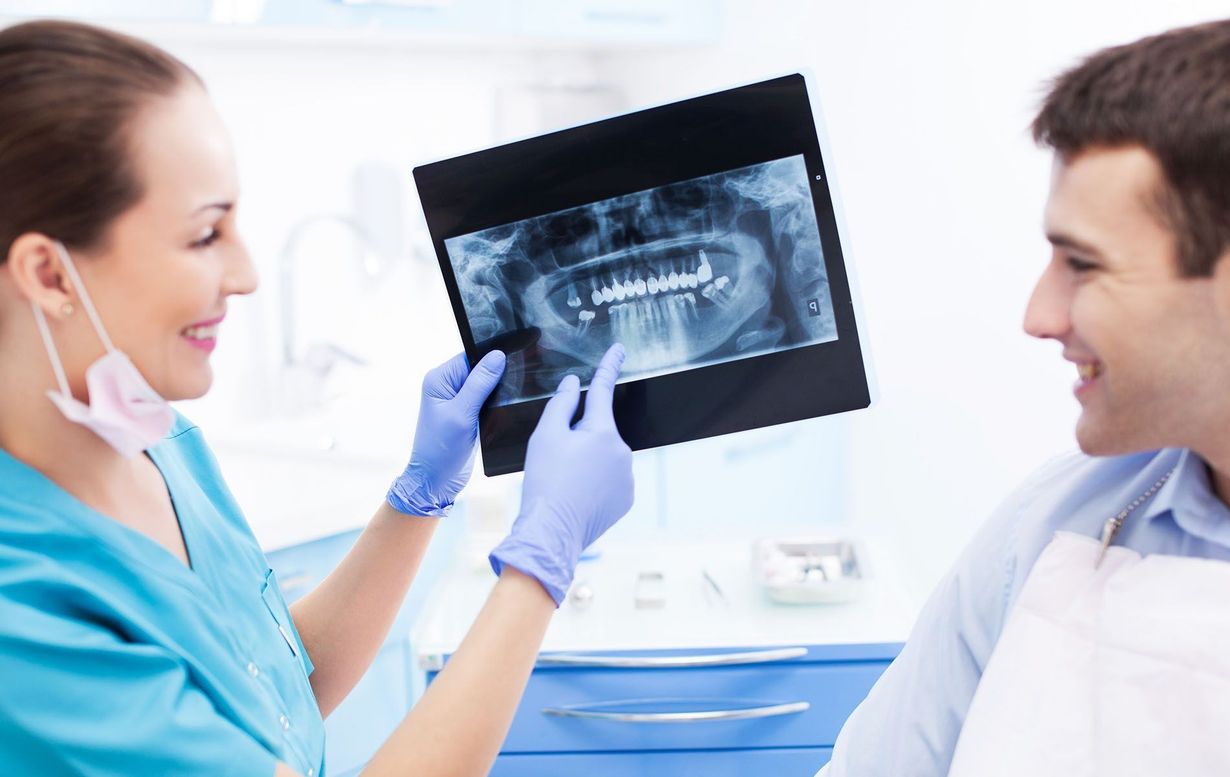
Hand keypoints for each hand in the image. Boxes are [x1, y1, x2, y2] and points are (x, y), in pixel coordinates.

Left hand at [386, 350, 505, 516]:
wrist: (435, 481)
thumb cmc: (441, 449)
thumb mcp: (461, 414)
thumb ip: (480, 384)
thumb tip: (497, 356)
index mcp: (439, 379)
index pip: (471, 356)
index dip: (492, 357)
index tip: (515, 359)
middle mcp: (447, 386)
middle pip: (480, 368)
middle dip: (497, 376)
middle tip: (516, 385)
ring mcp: (457, 400)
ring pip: (486, 385)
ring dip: (497, 392)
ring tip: (509, 400)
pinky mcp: (467, 413)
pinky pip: (486, 400)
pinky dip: (495, 405)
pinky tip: (502, 411)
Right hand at [489, 344, 633, 603]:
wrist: (552, 532)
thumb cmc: (545, 481)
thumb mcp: (545, 436)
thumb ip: (561, 404)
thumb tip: (573, 383)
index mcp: (603, 431)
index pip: (603, 389)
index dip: (609, 365)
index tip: (619, 349)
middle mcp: (623, 451)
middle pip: (599, 430)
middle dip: (581, 436)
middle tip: (557, 459)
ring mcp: (627, 476)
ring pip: (605, 456)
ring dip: (588, 461)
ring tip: (565, 482)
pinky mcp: (626, 497)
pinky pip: (610, 479)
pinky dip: (595, 482)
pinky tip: (577, 495)